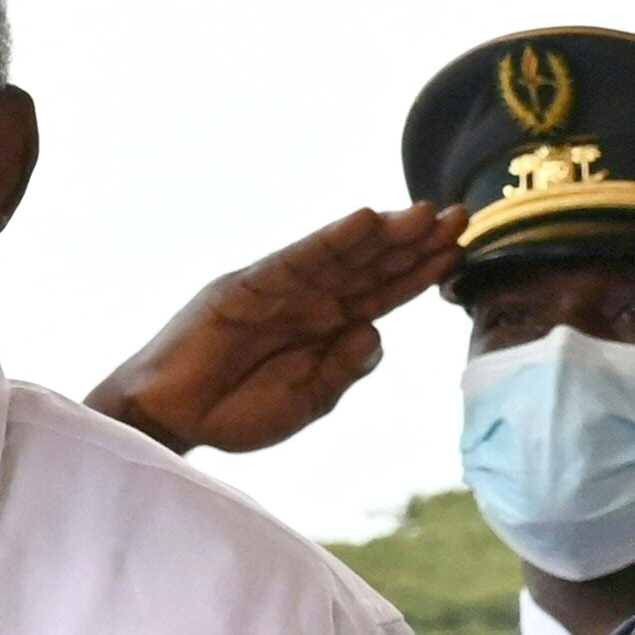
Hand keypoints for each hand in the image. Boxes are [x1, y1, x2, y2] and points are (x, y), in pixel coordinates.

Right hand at [86, 205, 463, 454]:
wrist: (171, 420)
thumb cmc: (236, 412)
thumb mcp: (308, 401)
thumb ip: (344, 369)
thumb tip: (376, 333)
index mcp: (326, 327)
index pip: (384, 292)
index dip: (422, 271)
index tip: (461, 249)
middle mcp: (307, 300)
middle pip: (372, 266)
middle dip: (416, 242)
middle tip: (462, 215)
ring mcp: (277, 289)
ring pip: (342, 257)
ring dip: (383, 234)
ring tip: (424, 213)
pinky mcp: (245, 287)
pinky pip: (296, 261)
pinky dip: (330, 240)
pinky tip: (364, 221)